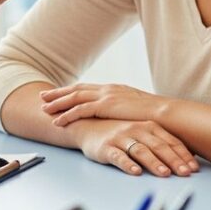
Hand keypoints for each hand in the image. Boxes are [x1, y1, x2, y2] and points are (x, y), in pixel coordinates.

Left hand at [41, 83, 167, 126]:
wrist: (166, 114)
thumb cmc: (156, 115)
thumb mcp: (137, 108)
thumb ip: (126, 109)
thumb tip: (121, 114)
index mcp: (114, 89)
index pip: (87, 88)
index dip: (71, 91)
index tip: (59, 93)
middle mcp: (107, 89)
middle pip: (76, 90)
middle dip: (59, 93)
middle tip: (44, 97)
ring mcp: (105, 96)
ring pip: (74, 98)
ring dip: (58, 103)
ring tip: (44, 108)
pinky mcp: (105, 106)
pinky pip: (80, 110)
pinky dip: (67, 115)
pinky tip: (58, 121)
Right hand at [75, 119, 199, 177]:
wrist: (87, 126)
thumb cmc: (120, 132)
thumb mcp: (141, 132)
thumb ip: (161, 142)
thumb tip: (186, 159)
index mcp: (148, 126)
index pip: (170, 141)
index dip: (183, 155)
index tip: (194, 169)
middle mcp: (136, 129)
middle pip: (158, 146)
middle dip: (174, 161)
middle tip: (185, 173)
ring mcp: (120, 137)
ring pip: (140, 150)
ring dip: (154, 162)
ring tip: (164, 173)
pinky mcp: (106, 147)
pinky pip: (118, 156)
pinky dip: (127, 164)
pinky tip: (135, 171)